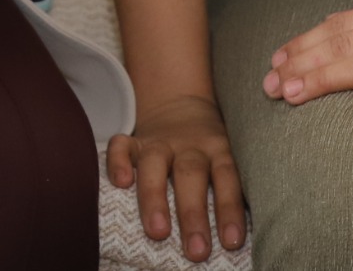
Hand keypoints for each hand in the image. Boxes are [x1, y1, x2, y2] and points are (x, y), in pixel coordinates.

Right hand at [105, 94, 244, 262]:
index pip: (226, 178)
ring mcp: (159, 141)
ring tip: (157, 232)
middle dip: (193, 214)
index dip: (230, 209)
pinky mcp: (134, 141)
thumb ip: (227, 186)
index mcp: (218, 149)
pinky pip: (122, 146)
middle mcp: (189, 145)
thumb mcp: (225, 156)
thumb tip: (234, 238)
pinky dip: (118, 162)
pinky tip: (121, 183)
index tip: (231, 241)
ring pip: (155, 164)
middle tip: (197, 251)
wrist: (181, 101)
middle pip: (191, 174)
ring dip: (155, 198)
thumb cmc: (207, 149)